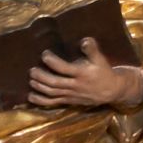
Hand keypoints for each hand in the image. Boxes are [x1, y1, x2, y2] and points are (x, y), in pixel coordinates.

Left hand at [28, 37, 142, 112]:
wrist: (111, 90)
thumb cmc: (104, 72)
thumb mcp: (100, 59)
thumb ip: (92, 49)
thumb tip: (84, 40)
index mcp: (82, 74)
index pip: (64, 69)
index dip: (53, 62)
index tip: (44, 54)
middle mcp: (75, 86)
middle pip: (55, 83)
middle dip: (42, 77)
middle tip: (32, 70)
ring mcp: (71, 95)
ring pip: (52, 93)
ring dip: (40, 87)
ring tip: (31, 80)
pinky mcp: (69, 101)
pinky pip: (53, 103)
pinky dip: (41, 101)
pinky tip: (30, 97)